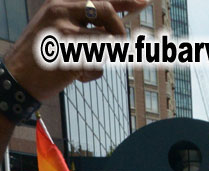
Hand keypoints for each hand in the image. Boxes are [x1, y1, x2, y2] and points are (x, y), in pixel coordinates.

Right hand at [6, 1, 146, 97]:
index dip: (124, 0)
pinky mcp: (72, 56)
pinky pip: (99, 64)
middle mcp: (62, 12)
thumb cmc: (40, 57)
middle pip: (106, 10)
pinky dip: (93, 74)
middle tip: (119, 43)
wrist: (18, 79)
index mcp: (58, 3)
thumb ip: (81, 25)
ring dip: (101, 58)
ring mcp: (67, 33)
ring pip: (105, 41)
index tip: (144, 1)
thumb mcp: (56, 30)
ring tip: (83, 66)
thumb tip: (112, 27)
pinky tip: (77, 76)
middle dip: (118, 29)